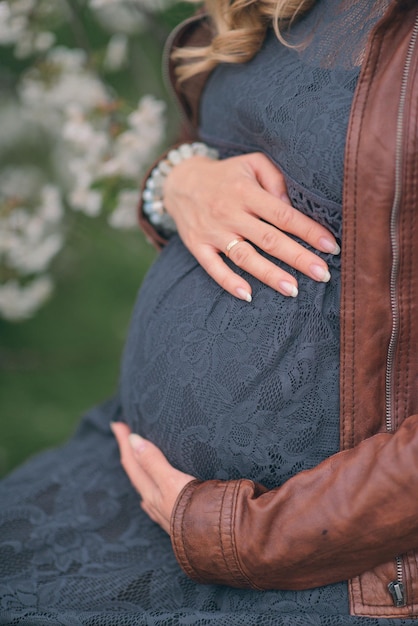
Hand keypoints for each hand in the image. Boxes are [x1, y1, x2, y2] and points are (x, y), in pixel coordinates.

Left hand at [111, 422, 195, 533]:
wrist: (218, 541)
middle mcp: (154, 502)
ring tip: (139, 457)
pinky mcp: (177, 516)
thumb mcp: (172, 482)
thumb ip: (153, 462)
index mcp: (151, 492)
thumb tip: (132, 440)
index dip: (124, 442)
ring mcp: (164, 511)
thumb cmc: (194, 510)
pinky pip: (156, 495)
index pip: (132, 463)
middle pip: (136, 472)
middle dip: (129, 452)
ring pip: (146, 484)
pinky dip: (152, 482)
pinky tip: (153, 491)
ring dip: (141, 467)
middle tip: (125, 434)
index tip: (117, 423)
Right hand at [163, 152, 339, 301]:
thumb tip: (292, 206)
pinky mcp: (198, 246)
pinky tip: (247, 295)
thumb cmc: (226, 175)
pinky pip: (213, 267)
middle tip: (323, 274)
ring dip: (268, 274)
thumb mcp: (251, 163)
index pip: (283, 214)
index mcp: (246, 192)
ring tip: (292, 289)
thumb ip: (275, 179)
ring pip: (244, 256)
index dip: (308, 231)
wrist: (180, 182)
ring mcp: (213, 232)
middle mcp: (230, 213)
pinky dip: (228, 282)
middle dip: (298, 258)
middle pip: (269, 239)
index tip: (330, 246)